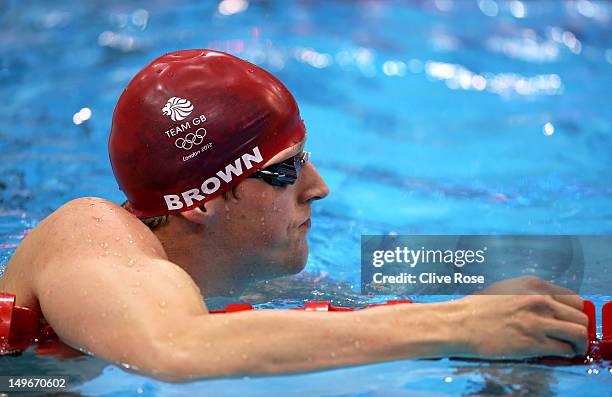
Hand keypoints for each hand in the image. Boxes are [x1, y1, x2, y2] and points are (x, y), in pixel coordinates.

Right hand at [456, 276, 587, 358]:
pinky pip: (565, 349)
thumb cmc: (477, 308)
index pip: (573, 299)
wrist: (460, 323)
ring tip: (572, 348)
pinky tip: (559, 354)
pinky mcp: (534, 343)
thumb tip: (549, 305)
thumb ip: (530, 294)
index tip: (570, 320)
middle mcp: (540, 300)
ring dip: (579, 343)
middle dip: (579, 328)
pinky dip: (566, 353)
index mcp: (533, 285)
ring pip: (579, 333)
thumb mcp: (506, 289)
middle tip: (572, 337)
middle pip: (580, 316)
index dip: (574, 312)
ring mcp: (538, 321)